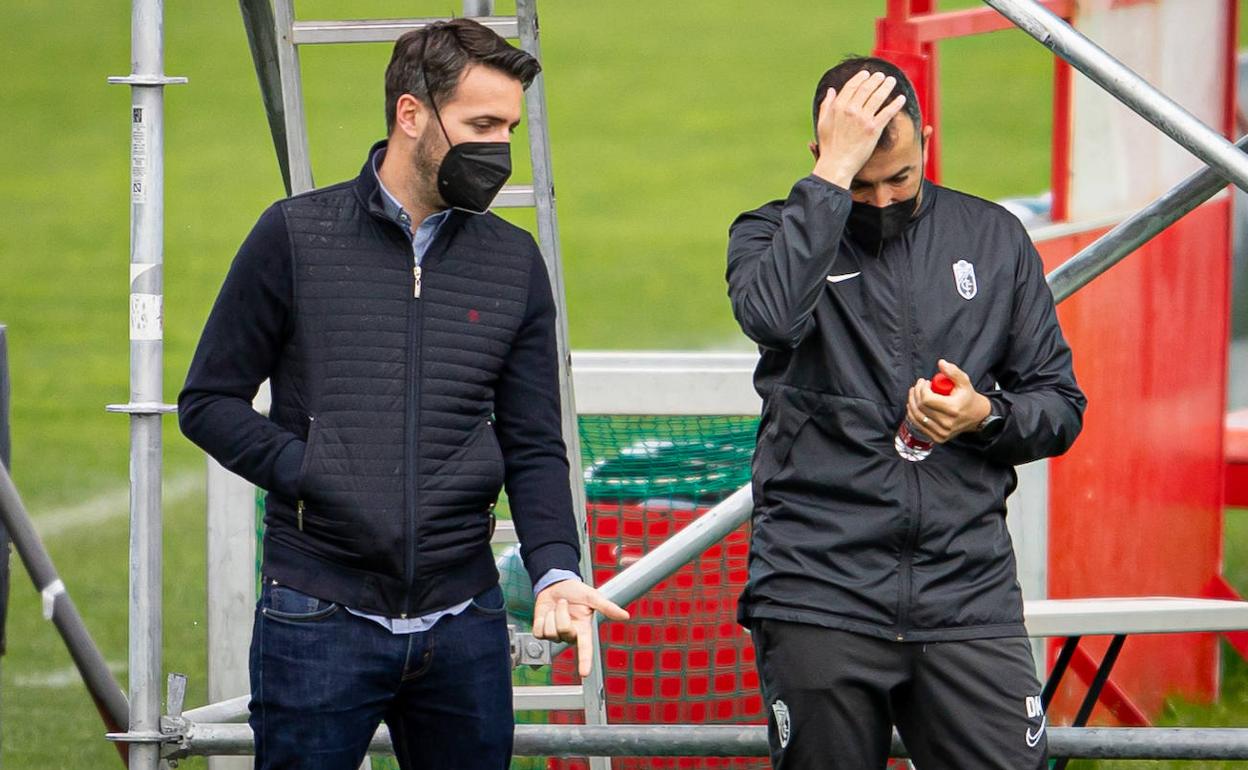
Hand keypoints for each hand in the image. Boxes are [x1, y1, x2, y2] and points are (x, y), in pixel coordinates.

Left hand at [533, 579, 629, 677]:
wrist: (556, 584)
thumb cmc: (576, 591)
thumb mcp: (593, 597)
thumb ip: (607, 607)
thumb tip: (625, 616)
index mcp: (583, 630)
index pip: (585, 649)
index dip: (585, 661)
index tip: (584, 673)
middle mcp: (570, 635)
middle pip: (563, 631)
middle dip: (562, 614)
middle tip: (564, 602)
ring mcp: (555, 635)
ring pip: (550, 632)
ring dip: (551, 614)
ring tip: (556, 607)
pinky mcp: (541, 632)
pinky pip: (538, 632)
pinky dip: (540, 619)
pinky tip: (546, 613)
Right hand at [812, 70, 907, 187]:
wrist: (836, 164)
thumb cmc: (828, 146)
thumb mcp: (822, 123)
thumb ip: (826, 105)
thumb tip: (831, 90)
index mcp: (838, 107)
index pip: (851, 86)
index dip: (860, 78)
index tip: (866, 74)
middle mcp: (851, 110)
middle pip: (866, 89)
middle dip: (876, 79)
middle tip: (882, 76)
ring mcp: (863, 119)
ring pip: (878, 97)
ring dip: (887, 86)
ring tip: (892, 81)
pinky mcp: (874, 129)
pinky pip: (887, 113)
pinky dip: (895, 104)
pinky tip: (901, 98)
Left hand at [905, 359, 991, 443]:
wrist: (977, 416)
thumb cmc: (968, 398)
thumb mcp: (964, 382)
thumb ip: (953, 371)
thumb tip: (941, 363)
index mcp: (953, 409)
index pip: (926, 399)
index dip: (921, 388)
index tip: (924, 382)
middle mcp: (947, 423)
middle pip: (920, 407)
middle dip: (915, 393)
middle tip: (918, 386)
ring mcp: (942, 432)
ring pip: (917, 417)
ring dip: (911, 403)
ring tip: (913, 393)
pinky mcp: (938, 437)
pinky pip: (919, 425)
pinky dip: (912, 415)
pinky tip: (912, 406)